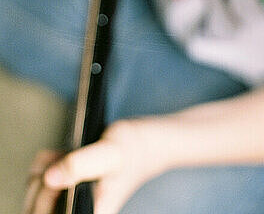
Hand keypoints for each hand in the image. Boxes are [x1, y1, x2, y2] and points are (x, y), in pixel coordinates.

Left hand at [23, 118, 172, 213]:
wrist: (143, 142)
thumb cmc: (131, 151)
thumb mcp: (110, 154)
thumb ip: (81, 165)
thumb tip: (49, 178)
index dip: (45, 200)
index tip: (58, 179)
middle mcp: (76, 212)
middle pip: (36, 209)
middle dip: (44, 181)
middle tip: (66, 162)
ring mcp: (68, 201)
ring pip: (34, 191)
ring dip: (44, 169)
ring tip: (67, 157)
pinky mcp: (65, 186)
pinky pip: (38, 177)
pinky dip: (45, 162)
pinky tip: (62, 155)